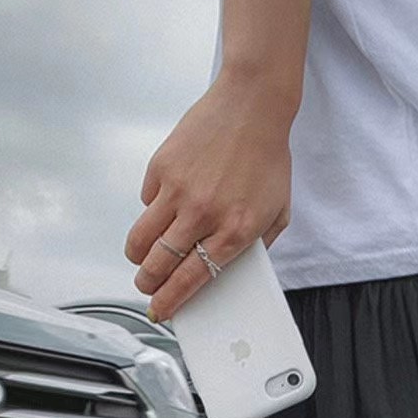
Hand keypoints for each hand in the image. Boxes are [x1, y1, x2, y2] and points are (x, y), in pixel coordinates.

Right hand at [124, 70, 295, 321]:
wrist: (252, 107)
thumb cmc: (268, 159)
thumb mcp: (279, 212)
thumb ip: (258, 244)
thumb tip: (230, 268)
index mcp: (235, 231)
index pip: (194, 278)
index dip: (172, 299)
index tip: (162, 310)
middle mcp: (203, 214)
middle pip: (160, 263)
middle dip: (148, 283)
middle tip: (146, 287)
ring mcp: (179, 190)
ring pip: (142, 238)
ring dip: (137, 257)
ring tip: (141, 261)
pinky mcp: (162, 167)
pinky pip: (147, 202)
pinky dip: (151, 212)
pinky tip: (164, 209)